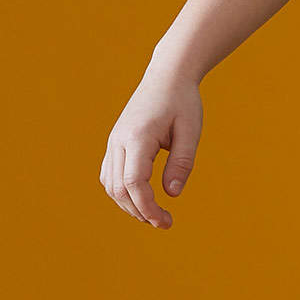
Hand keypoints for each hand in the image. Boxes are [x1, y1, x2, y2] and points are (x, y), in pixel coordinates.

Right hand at [99, 65, 203, 228]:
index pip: (134, 183)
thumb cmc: (182, 102)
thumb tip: (172, 195)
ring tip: (154, 215)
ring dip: (129, 205)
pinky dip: (122, 193)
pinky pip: (109, 175)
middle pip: (118, 189)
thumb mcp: (190, 132)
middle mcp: (119, 141)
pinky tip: (141, 200)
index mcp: (138, 137)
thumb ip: (182, 163)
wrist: (166, 76)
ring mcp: (113, 142)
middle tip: (164, 223)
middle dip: (140, 212)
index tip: (165, 222)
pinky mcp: (114, 144)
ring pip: (110, 185)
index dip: (148, 208)